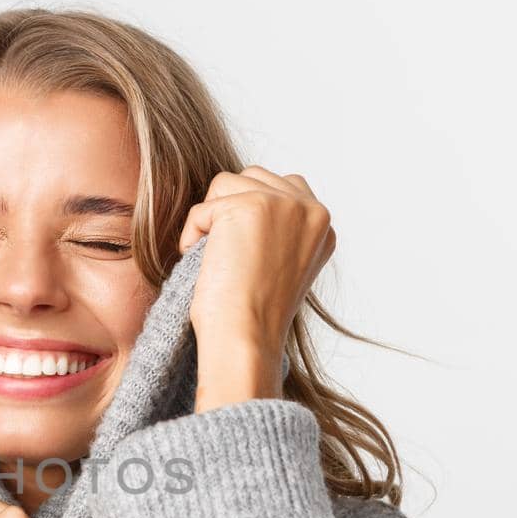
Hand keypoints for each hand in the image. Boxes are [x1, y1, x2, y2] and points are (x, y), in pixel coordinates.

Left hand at [179, 166, 336, 409]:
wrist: (245, 339)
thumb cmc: (253, 314)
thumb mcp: (283, 264)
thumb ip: (280, 227)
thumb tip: (250, 197)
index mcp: (323, 225)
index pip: (281, 186)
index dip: (250, 214)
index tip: (244, 254)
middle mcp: (311, 210)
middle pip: (252, 177)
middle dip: (229, 211)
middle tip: (231, 259)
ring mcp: (283, 204)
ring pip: (225, 184)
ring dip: (210, 221)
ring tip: (220, 261)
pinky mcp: (251, 205)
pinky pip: (202, 208)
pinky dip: (193, 236)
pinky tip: (207, 266)